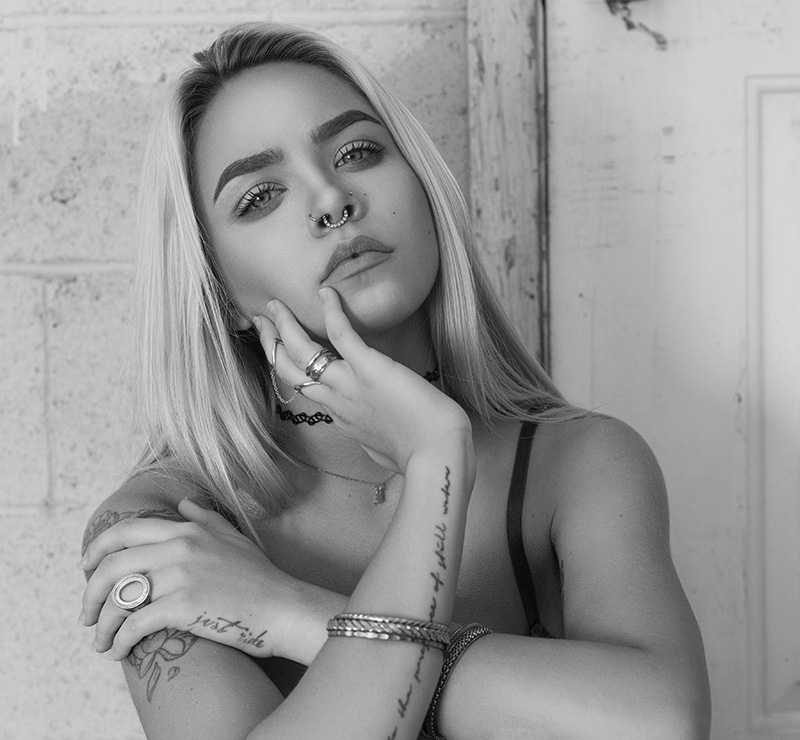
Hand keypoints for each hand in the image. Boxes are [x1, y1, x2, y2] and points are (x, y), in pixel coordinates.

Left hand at [79, 499, 308, 660]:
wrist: (282, 606)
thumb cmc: (260, 576)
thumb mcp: (233, 537)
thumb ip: (204, 518)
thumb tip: (182, 504)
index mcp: (187, 530)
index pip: (126, 530)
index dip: (97, 550)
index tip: (86, 568)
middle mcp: (179, 547)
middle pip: (112, 564)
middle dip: (90, 592)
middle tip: (87, 613)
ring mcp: (180, 576)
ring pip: (118, 598)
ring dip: (102, 625)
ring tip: (100, 641)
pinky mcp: (182, 606)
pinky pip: (133, 625)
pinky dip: (119, 642)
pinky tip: (119, 652)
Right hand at [256, 288, 471, 472]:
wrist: (435, 454)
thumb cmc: (419, 454)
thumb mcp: (385, 447)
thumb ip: (374, 434)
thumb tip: (378, 433)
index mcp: (340, 416)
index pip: (303, 388)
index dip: (286, 367)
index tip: (278, 350)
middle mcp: (336, 401)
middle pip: (288, 370)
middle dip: (271, 342)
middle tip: (262, 318)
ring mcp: (349, 384)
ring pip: (302, 352)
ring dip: (285, 326)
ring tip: (275, 304)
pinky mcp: (370, 368)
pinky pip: (342, 335)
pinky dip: (332, 311)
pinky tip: (326, 292)